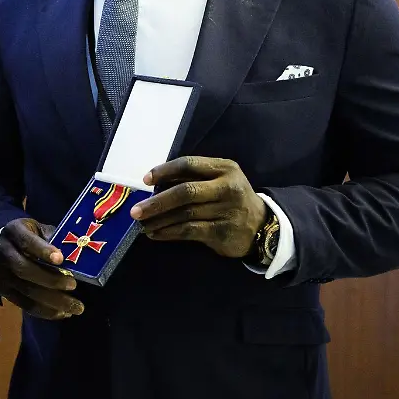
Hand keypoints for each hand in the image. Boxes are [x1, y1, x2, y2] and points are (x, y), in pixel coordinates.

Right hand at [0, 218, 83, 319]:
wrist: (0, 246)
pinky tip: (63, 312)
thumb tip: (76, 253)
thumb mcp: (38, 230)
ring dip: (54, 300)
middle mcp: (3, 254)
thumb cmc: (27, 236)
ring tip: (76, 306)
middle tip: (73, 285)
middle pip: (25, 269)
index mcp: (13, 233)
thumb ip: (53, 238)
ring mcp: (1, 275)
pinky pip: (26, 305)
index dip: (43, 251)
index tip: (61, 259)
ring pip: (27, 290)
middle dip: (51, 279)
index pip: (26, 242)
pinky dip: (46, 311)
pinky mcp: (5, 292)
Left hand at [132, 157, 267, 257]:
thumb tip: (155, 184)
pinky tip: (156, 234)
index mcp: (224, 168)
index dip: (164, 171)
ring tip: (142, 224)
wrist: (262, 226)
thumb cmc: (230, 199)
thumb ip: (194, 178)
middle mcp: (227, 187)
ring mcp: (227, 210)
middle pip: (185, 192)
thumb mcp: (219, 180)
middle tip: (136, 211)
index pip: (189, 164)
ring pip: (185, 214)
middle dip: (157, 201)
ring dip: (159, 220)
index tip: (145, 180)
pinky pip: (190, 231)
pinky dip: (169, 232)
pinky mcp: (223, 231)